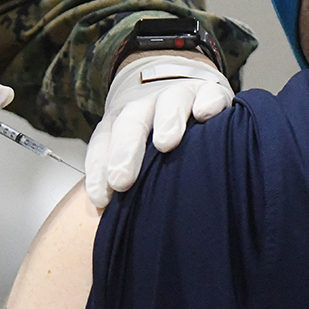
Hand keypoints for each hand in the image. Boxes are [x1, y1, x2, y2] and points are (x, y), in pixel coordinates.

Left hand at [84, 54, 233, 207]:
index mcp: (120, 121)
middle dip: (125, 150)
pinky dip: (206, 102)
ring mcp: (178, 95)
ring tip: (166, 143)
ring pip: (169, 102)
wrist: (178, 85)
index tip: (101, 199)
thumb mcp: (135, 153)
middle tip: (121, 179)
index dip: (99, 169)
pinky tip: (205, 114)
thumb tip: (117, 223)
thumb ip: (127, 180)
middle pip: (131, 122)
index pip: (104, 143)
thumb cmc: (153, 132)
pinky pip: (209, 94)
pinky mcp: (209, 92)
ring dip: (166, 120)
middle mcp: (146, 106)